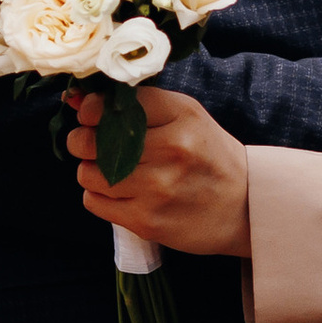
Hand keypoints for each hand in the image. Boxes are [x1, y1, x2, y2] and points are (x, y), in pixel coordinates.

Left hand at [71, 87, 252, 256]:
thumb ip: (140, 103)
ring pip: (89, 174)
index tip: (91, 115)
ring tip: (110, 170)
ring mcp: (157, 189)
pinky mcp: (146, 222)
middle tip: (91, 143)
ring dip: (91, 170)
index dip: (92, 109)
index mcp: (182, 118)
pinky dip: (99, 195)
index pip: (116, 106)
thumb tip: (77, 100)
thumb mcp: (187, 116)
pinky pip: (94, 202)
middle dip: (82, 140)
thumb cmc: (208, 155)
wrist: (244, 205)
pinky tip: (120, 191)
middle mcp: (170, 151)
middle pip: (93, 141)